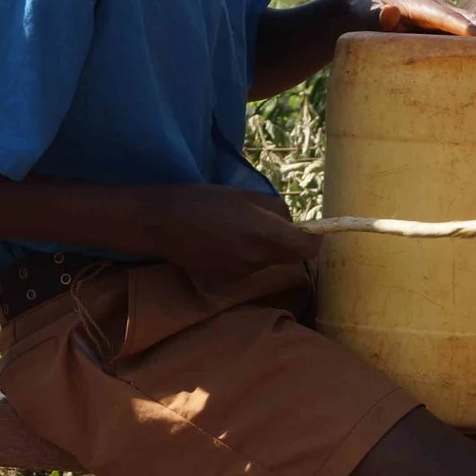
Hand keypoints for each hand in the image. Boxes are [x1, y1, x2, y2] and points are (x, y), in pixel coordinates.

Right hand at [114, 183, 317, 287]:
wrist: (163, 223)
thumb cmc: (204, 201)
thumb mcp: (245, 195)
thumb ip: (276, 209)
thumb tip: (292, 222)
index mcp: (265, 234)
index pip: (307, 249)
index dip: (313, 241)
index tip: (309, 232)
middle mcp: (257, 259)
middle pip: (288, 257)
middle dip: (286, 243)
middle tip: (267, 225)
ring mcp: (241, 273)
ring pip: (266, 262)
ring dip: (262, 249)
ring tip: (235, 230)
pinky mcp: (226, 281)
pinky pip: (247, 268)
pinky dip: (243, 257)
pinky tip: (221, 243)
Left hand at [354, 0, 475, 39]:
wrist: (371, 2)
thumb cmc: (366, 13)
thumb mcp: (367, 14)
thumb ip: (378, 17)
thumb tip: (388, 13)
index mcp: (420, 5)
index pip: (442, 16)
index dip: (459, 25)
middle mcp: (441, 8)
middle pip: (470, 18)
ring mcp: (450, 17)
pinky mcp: (455, 28)